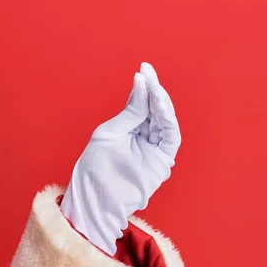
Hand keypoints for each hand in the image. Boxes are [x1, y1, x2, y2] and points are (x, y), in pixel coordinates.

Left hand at [61, 62, 180, 254]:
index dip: (144, 86)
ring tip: (155, 88)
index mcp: (130, 129)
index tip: (144, 69)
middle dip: (154, 90)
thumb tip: (142, 85)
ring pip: (165, 120)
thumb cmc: (96, 168)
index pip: (141, 103)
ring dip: (162, 103)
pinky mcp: (162, 161)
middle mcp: (144, 137)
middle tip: (149, 73)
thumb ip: (130, 112)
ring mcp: (154, 149)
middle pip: (155, 109)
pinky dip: (168, 119)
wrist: (95, 197)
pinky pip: (171, 136)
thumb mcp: (110, 132)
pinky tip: (159, 104)